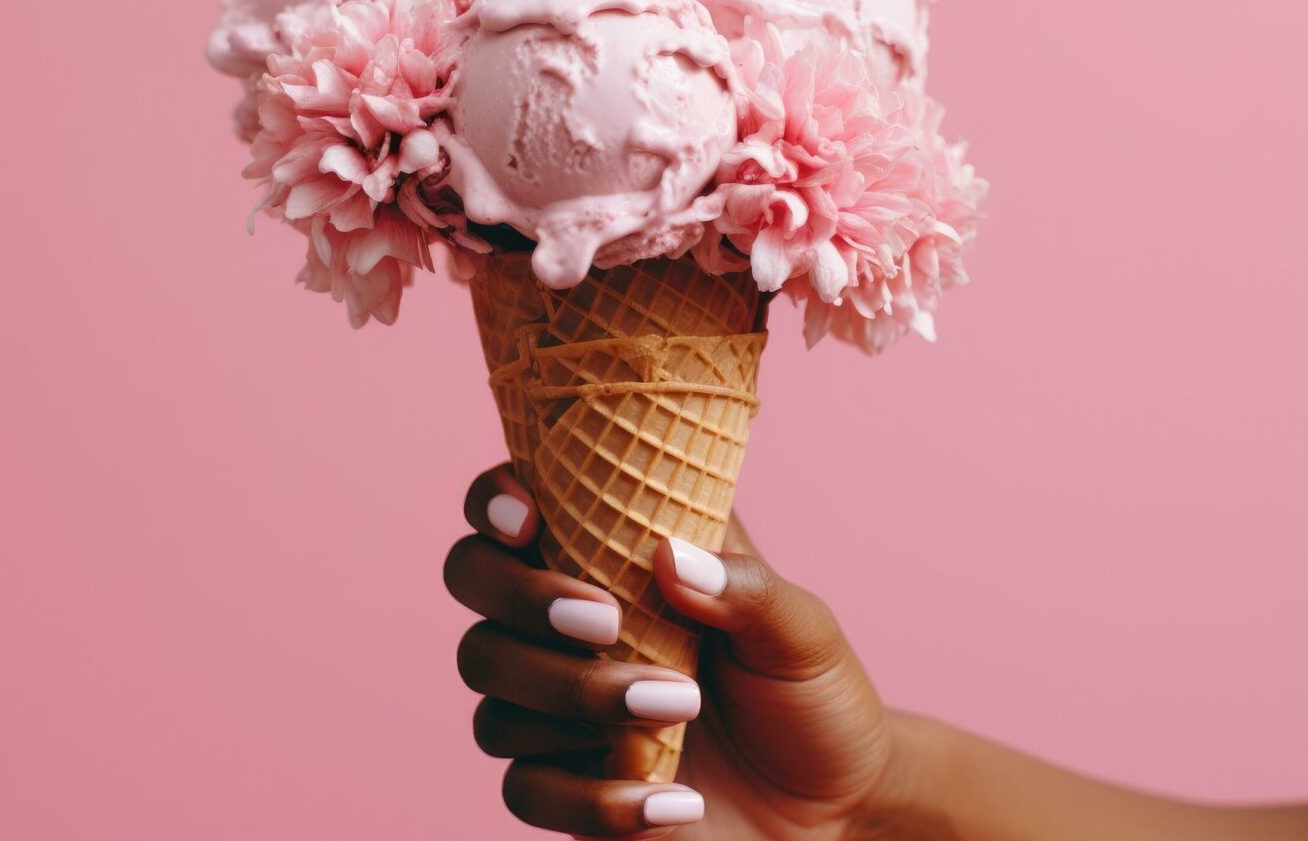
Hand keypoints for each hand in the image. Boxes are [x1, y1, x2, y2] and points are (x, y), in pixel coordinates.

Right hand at [446, 465, 910, 837]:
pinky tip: (671, 802)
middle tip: (606, 622)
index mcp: (606, 560)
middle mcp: (559, 626)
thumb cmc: (811, 698)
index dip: (494, 500)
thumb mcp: (801, 632)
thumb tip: (670, 558)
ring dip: (574, 698)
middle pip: (471, 583)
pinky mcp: (560, 787)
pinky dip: (592, 797)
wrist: (836, 807)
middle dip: (523, 598)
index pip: (509, 508)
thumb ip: (745, 588)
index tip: (528, 517)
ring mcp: (550, 708)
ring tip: (677, 710)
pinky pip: (525, 790)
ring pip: (490, 690)